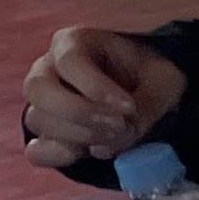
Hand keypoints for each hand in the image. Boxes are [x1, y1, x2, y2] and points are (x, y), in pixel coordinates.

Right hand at [24, 26, 185, 170]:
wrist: (142, 92)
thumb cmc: (149, 76)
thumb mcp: (163, 81)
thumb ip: (147, 105)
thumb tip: (113, 138)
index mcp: (74, 43)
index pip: (69, 61)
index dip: (95, 86)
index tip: (128, 107)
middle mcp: (47, 69)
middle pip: (37, 88)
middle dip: (77, 112)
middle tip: (116, 126)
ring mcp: (41, 103)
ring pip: (38, 120)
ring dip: (78, 135)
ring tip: (116, 137)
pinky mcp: (45, 134)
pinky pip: (36, 150)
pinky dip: (56, 156)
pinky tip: (86, 153)